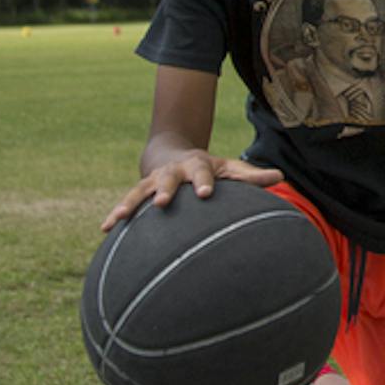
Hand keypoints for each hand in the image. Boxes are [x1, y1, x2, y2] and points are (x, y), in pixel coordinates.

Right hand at [101, 151, 283, 230]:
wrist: (171, 154)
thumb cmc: (208, 169)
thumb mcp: (229, 169)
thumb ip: (252, 176)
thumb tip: (280, 177)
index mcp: (197, 167)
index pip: (201, 173)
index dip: (203, 182)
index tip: (204, 193)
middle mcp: (172, 173)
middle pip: (167, 180)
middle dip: (163, 190)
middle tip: (162, 203)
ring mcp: (152, 182)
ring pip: (138, 192)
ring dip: (129, 204)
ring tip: (119, 218)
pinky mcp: (139, 193)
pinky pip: (126, 204)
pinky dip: (114, 216)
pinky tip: (105, 229)